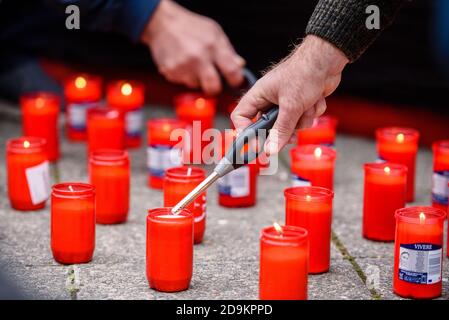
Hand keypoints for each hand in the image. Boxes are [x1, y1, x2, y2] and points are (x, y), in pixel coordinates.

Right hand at [141, 0, 244, 94]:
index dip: (236, 80)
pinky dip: (184, 76)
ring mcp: (183, 67)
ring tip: (193, 65)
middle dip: (215, 88)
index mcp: (213, 46)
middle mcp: (199, 58)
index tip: (234, 80)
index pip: (232, 72)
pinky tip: (183, 64)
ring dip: (197, 80)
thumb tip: (240, 66)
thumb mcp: (214, 32)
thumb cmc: (191, 27)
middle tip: (213, 81)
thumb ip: (228, 51)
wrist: (162, 23)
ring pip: (196, 86)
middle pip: (213, 88)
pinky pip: (183, 83)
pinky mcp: (171, 73)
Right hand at [231, 35, 348, 154]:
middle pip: (268, 127)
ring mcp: (286, 103)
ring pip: (289, 126)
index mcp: (258, 95)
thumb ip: (280, 130)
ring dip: (302, 120)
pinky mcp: (300, 105)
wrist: (328, 59)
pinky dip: (311, 112)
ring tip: (307, 106)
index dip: (245, 132)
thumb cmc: (304, 72)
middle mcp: (269, 100)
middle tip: (290, 135)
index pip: (240, 117)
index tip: (256, 145)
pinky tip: (315, 99)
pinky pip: (302, 120)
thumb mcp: (291, 106)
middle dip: (283, 130)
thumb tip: (269, 150)